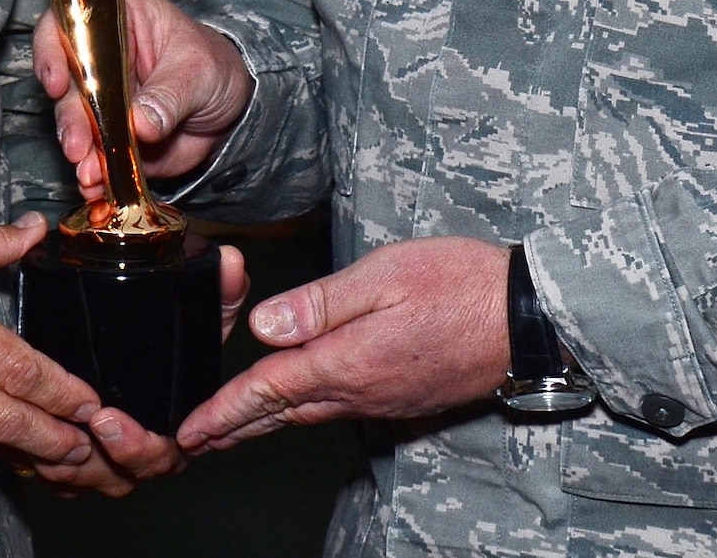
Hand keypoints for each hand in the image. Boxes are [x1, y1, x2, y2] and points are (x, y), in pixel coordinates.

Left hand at [19, 242, 249, 495]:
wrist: (152, 351)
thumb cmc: (181, 342)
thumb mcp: (205, 316)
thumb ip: (223, 291)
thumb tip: (233, 260)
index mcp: (176, 431)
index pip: (164, 455)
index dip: (138, 446)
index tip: (110, 419)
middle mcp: (143, 453)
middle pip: (121, 476)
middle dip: (97, 453)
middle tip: (84, 419)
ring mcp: (108, 461)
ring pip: (84, 481)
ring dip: (65, 463)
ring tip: (46, 432)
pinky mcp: (77, 461)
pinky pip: (57, 479)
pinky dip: (43, 466)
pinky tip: (26, 444)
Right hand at [34, 0, 254, 197]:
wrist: (232, 108)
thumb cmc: (214, 66)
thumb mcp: (198, 70)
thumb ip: (169, 96)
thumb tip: (140, 124)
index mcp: (117, 23)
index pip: (68, 24)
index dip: (52, 50)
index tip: (57, 84)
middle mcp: (100, 61)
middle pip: (66, 83)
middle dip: (69, 117)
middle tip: (78, 146)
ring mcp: (103, 102)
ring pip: (75, 124)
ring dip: (79, 150)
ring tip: (90, 173)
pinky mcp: (111, 137)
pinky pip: (95, 155)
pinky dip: (95, 173)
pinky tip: (98, 187)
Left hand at [176, 237, 510, 450]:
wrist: (528, 319)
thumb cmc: (460, 284)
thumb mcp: (386, 275)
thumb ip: (321, 302)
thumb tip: (263, 325)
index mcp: (349, 361)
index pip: (269, 390)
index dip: (224, 410)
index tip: (189, 430)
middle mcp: (362, 390)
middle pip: (283, 412)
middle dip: (234, 427)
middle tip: (192, 441)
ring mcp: (384, 398)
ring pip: (309, 414)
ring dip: (265, 422)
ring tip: (230, 428)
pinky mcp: (403, 395)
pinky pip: (339, 409)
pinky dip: (302, 412)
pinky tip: (296, 404)